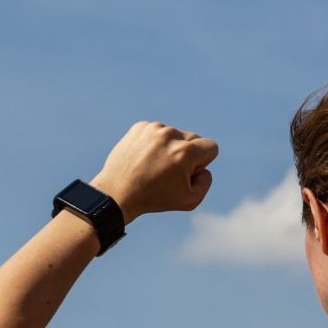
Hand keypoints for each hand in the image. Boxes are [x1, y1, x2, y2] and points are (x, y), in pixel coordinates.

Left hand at [89, 121, 219, 224]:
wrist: (117, 193)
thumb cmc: (155, 199)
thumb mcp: (190, 200)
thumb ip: (206, 181)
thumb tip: (204, 167)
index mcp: (185, 152)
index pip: (211, 146)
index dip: (203, 162)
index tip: (187, 173)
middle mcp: (171, 135)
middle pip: (193, 138)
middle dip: (187, 154)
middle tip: (169, 171)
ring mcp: (154, 129)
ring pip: (175, 135)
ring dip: (170, 147)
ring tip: (153, 165)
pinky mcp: (140, 127)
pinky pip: (157, 131)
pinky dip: (154, 143)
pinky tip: (144, 158)